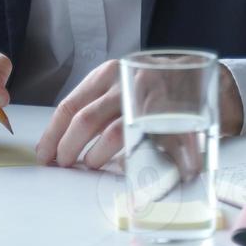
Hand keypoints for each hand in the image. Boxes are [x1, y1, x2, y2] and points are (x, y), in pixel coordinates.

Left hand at [36, 61, 245, 168]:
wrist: (201, 77)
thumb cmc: (151, 88)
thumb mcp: (119, 86)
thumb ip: (96, 106)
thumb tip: (63, 141)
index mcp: (107, 75)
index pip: (70, 105)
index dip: (53, 134)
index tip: (45, 154)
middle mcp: (125, 82)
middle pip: (86, 120)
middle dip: (69, 148)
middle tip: (65, 165)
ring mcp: (149, 99)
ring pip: (114, 132)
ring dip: (98, 156)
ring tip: (93, 165)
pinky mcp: (171, 116)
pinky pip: (148, 144)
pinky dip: (136, 162)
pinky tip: (128, 171)